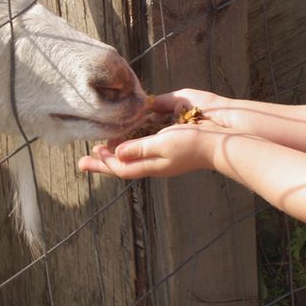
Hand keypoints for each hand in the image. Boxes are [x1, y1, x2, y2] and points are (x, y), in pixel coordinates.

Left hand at [78, 117, 235, 179]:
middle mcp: (155, 162)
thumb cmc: (192, 143)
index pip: (121, 168)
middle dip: (104, 162)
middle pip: (124, 164)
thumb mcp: (163, 145)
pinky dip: (132, 143)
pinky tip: (129, 137)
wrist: (220, 142)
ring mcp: (164, 155)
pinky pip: (145, 148)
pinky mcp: (171, 146)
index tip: (87, 158)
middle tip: (84, 160)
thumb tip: (116, 153)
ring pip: (134, 156)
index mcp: (152, 165)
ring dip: (117, 152)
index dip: (104, 164)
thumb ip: (139, 148)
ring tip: (103, 147)